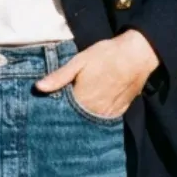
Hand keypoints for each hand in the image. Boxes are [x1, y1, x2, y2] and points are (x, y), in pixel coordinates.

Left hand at [36, 30, 159, 118]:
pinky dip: (96, 117)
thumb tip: (38, 87)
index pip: (62, 114)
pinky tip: (91, 111)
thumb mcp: (80, 60)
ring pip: (90, 122)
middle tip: (60, 113)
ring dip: (82, 119)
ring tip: (75, 112)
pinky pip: (103, 120)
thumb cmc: (107, 55)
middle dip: (67, 117)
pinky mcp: (119, 112)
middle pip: (76, 120)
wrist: (138, 55)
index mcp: (81, 100)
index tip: (46, 111)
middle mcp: (95, 111)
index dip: (54, 112)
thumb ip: (60, 76)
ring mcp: (108, 114)